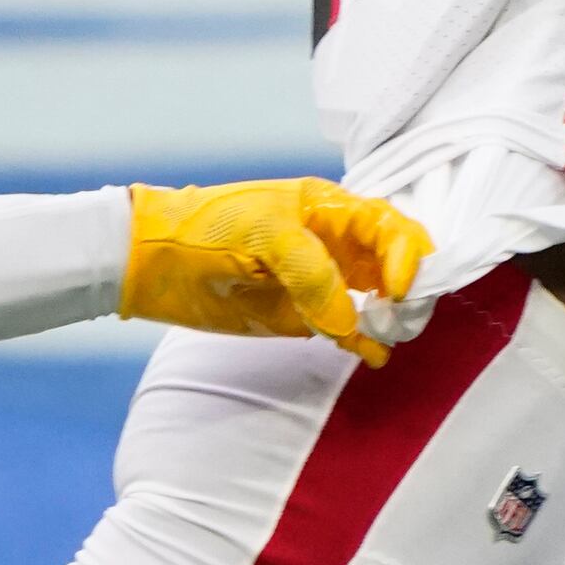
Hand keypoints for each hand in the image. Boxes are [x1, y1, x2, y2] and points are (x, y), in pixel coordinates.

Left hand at [122, 179, 432, 363]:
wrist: (155, 261)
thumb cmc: (208, 228)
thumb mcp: (263, 234)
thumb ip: (311, 272)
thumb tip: (349, 320)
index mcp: (330, 209)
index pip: (390, 226)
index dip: (406, 255)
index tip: (397, 289)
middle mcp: (335, 244)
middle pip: (395, 263)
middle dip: (409, 289)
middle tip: (401, 318)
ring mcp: (323, 282)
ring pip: (378, 299)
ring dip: (392, 318)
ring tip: (387, 337)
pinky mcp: (305, 317)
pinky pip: (348, 330)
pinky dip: (366, 342)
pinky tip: (372, 355)